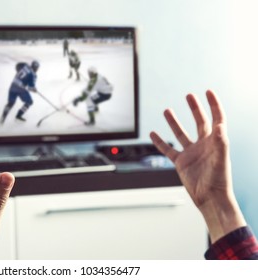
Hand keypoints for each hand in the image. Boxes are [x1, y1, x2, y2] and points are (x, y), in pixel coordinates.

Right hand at [150, 90, 245, 241]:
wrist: (210, 199)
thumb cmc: (219, 181)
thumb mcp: (221, 159)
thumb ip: (220, 141)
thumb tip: (220, 125)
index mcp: (215, 141)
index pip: (217, 118)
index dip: (214, 104)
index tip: (208, 91)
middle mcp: (204, 144)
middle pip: (199, 121)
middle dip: (195, 108)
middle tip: (189, 96)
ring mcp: (191, 153)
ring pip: (181, 133)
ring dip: (174, 122)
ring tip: (167, 110)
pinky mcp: (181, 162)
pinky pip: (168, 150)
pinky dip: (160, 142)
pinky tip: (153, 134)